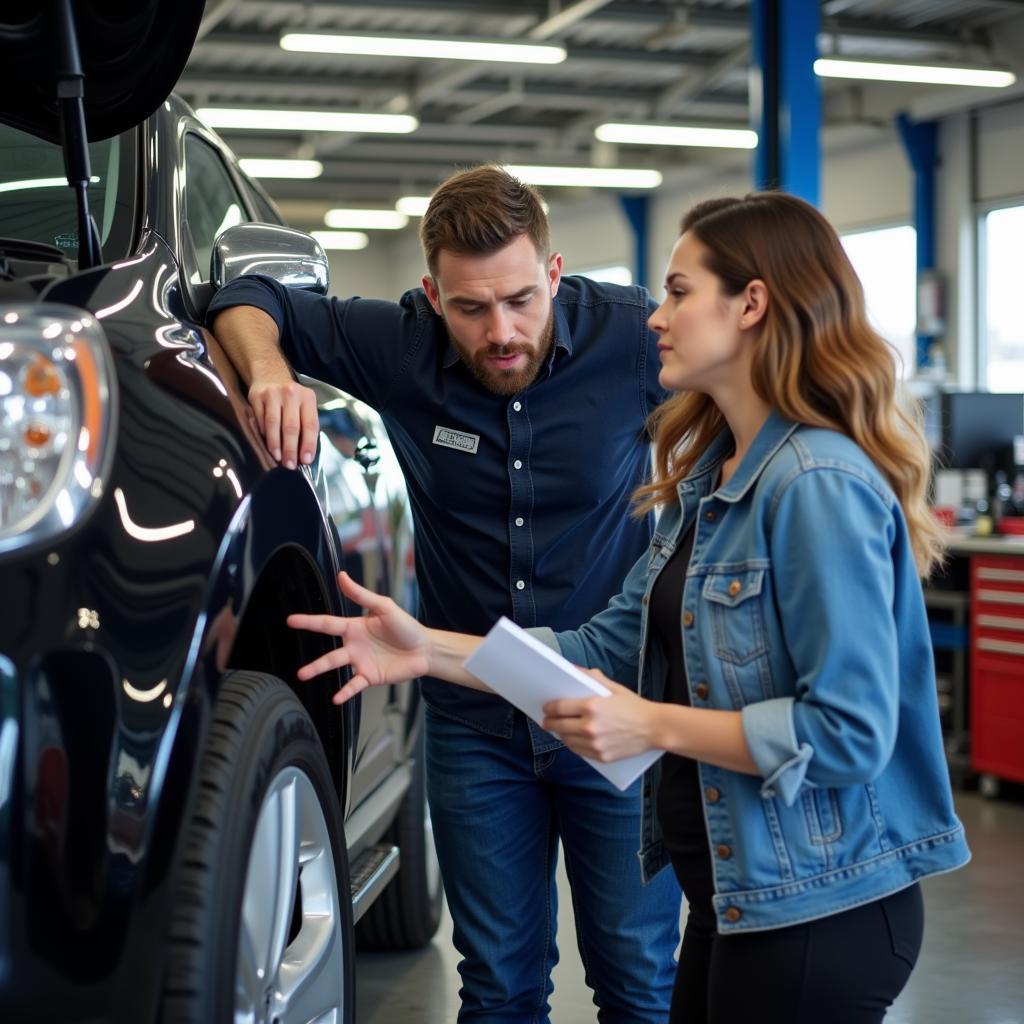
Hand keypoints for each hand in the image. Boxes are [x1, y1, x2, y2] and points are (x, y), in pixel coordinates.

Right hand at [248, 375, 318, 468]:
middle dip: (291, 449)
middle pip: (291, 427)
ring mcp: (273, 394)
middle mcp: (291, 393)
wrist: (270, 373)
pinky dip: (265, 434)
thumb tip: (304, 453)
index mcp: (307, 397)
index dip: (308, 444)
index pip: (310, 424)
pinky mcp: (257, 396)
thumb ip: (305, 424)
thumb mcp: (304, 404)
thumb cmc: (291, 396)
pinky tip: (268, 444)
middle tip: (290, 464)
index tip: (305, 460)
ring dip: (276, 444)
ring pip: (274, 424)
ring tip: (278, 457)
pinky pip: (261, 420)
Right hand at [287, 571, 430, 703]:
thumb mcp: (384, 607)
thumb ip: (361, 594)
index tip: (290, 620)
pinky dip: (345, 692)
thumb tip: (342, 576)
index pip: (327, 624)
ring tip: (304, 676)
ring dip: (320, 671)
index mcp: (355, 627)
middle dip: (313, 661)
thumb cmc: (406, 626)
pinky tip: (336, 698)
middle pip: (328, 653)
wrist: (424, 649)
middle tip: (297, 668)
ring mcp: (360, 662)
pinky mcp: (370, 676)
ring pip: (336, 667)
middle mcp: (354, 646)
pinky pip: (354, 685)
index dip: (309, 622)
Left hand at [542, 669, 660, 761]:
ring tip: (560, 730)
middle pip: (559, 726)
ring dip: (560, 734)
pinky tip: (573, 739)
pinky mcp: (600, 756)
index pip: (559, 707)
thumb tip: (573, 669)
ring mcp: (595, 743)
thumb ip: (592, 678)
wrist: (654, 728)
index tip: (546, 707)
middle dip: (549, 722)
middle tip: (547, 720)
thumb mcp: (614, 688)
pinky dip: (573, 745)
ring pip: (566, 740)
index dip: (549, 707)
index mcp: (591, 706)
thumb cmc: (634, 706)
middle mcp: (590, 726)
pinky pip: (578, 751)